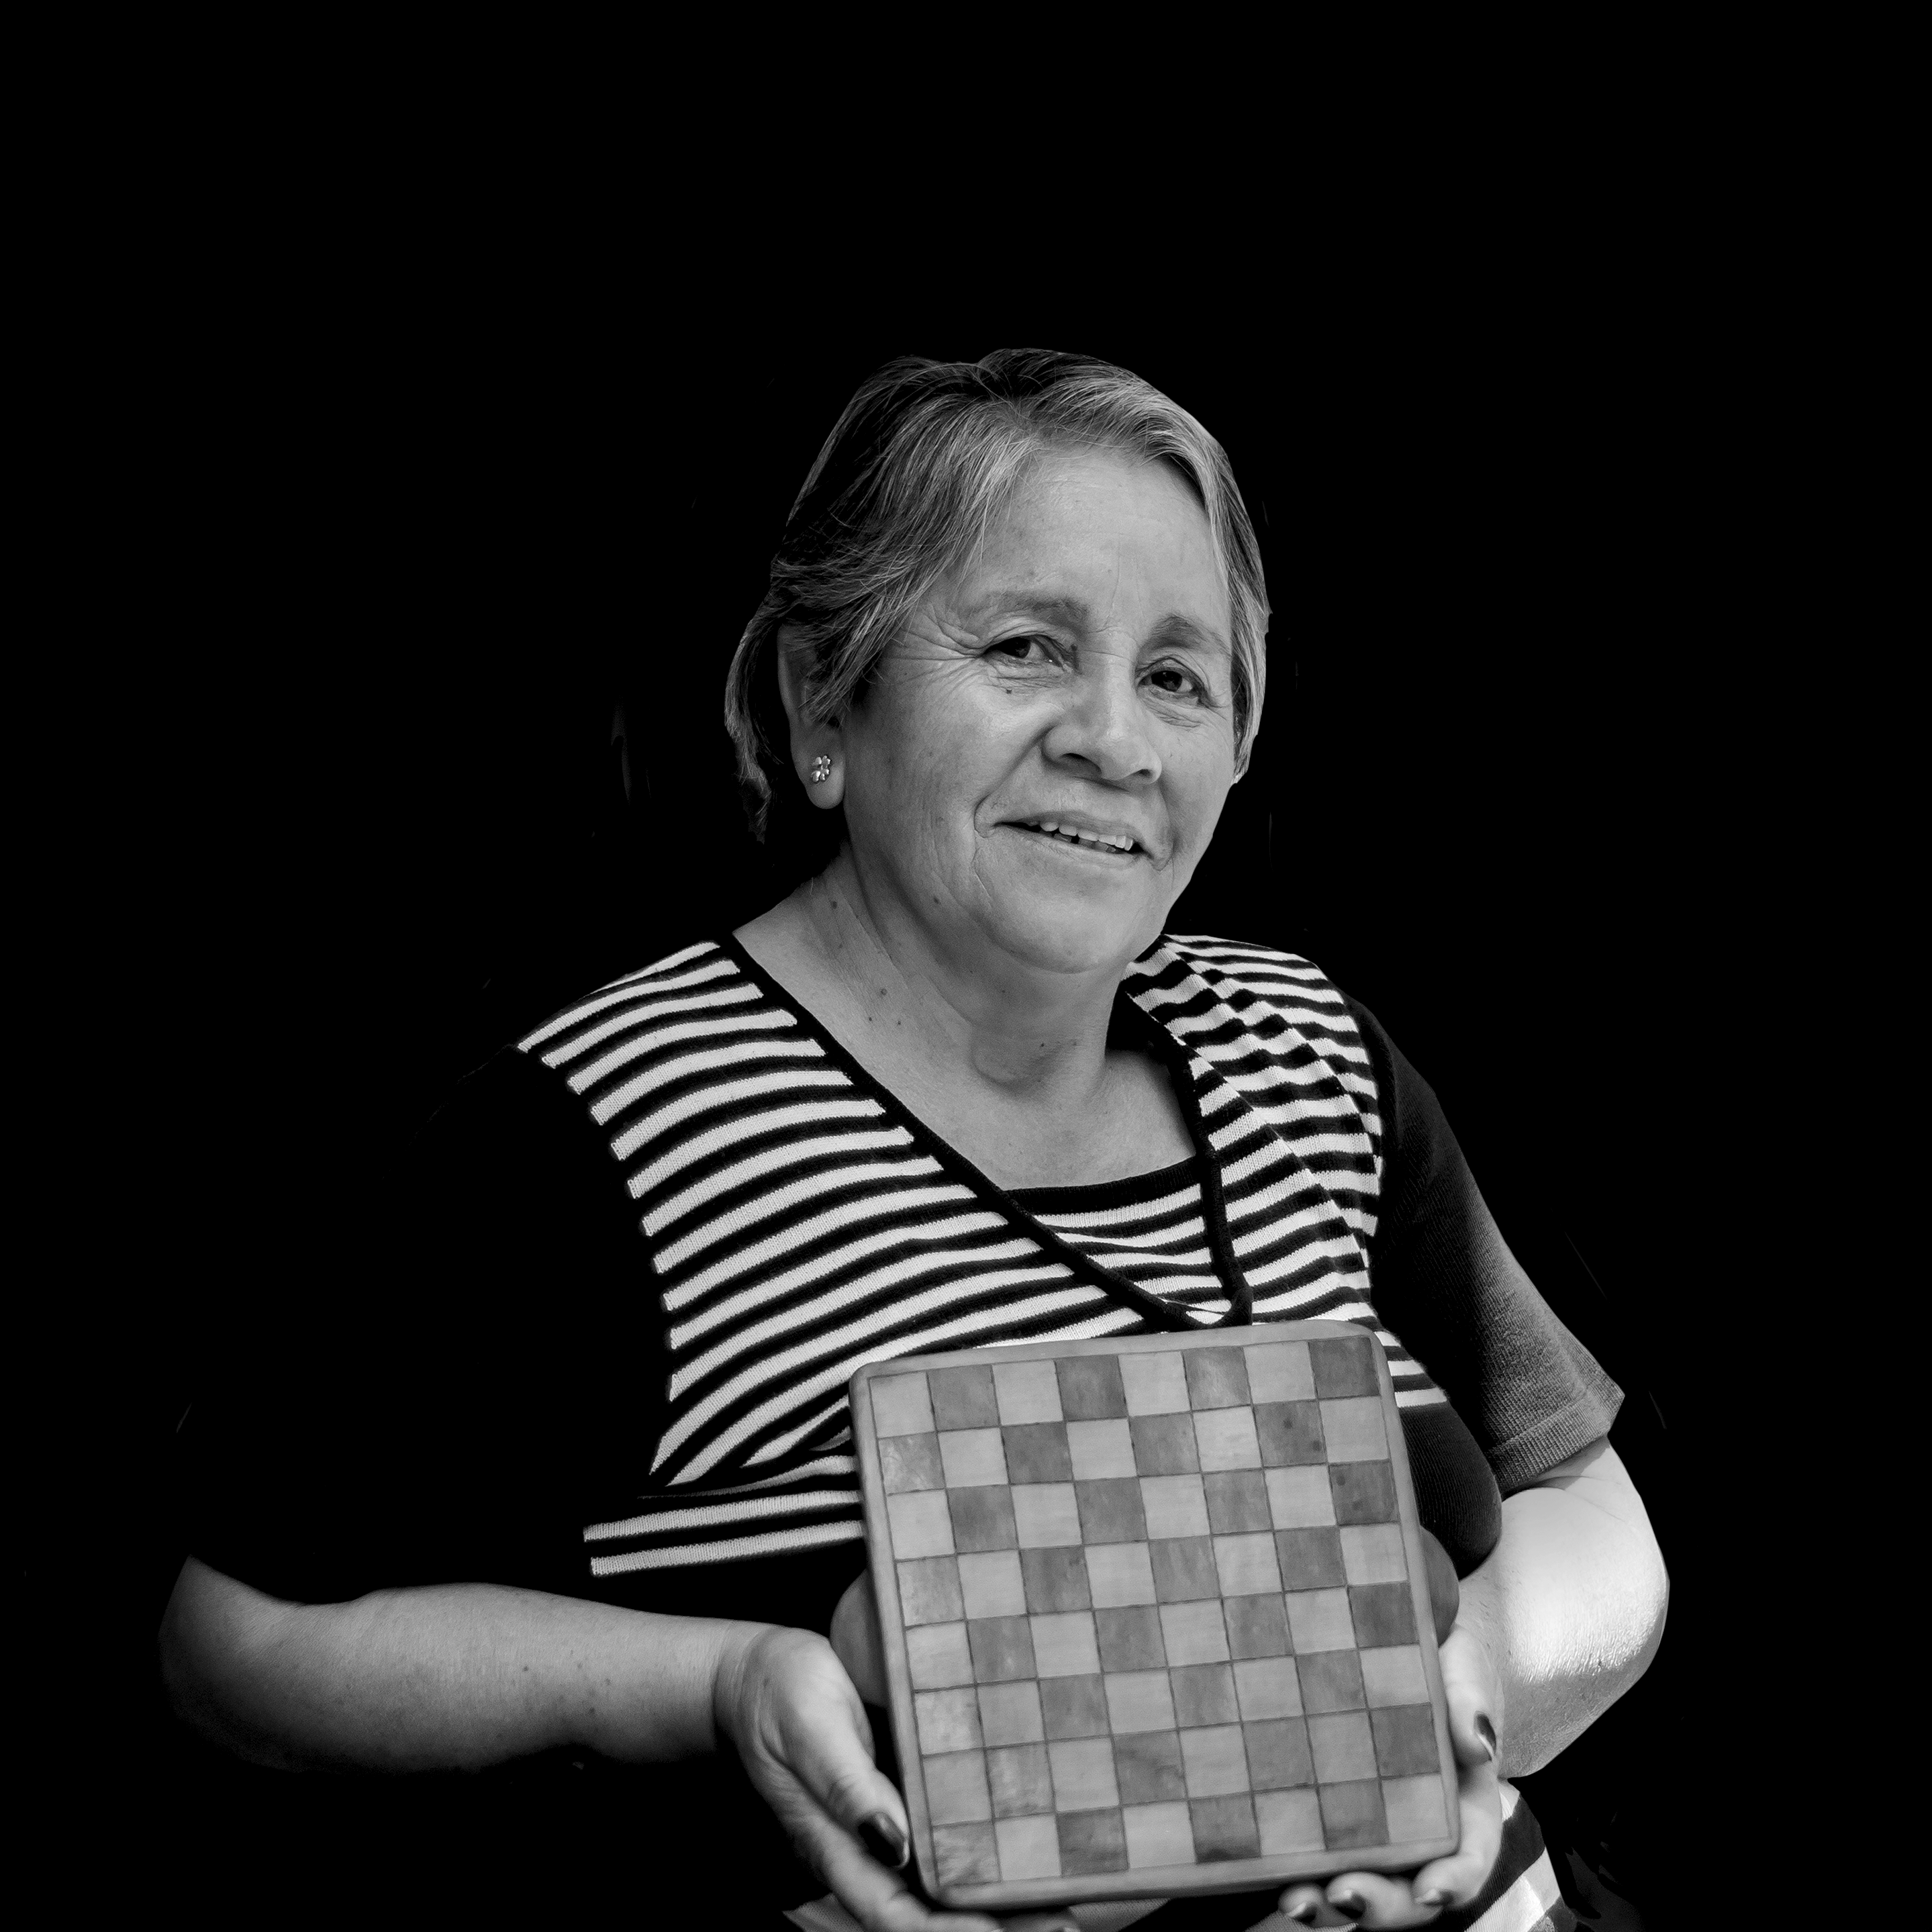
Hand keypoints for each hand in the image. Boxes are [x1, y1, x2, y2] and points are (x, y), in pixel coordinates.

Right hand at [713, 1621, 1078, 1931]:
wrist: (757, 1672)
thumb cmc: (775, 1695)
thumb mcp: (808, 1729)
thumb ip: (847, 1785)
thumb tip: (893, 1841)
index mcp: (836, 1846)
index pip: (897, 1913)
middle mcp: (866, 1846)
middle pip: (931, 1907)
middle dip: (994, 1921)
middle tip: (1063, 1920)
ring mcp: (885, 1821)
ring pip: (943, 1875)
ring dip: (998, 1889)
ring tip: (1062, 1892)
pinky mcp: (900, 1788)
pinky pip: (944, 1829)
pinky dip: (983, 1841)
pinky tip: (1025, 1833)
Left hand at [1259, 1624, 1504, 1928]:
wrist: (1390, 1631)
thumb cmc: (1441, 1652)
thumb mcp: (1462, 1660)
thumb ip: (1470, 1692)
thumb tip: (1478, 1743)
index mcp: (1465, 1803)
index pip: (1469, 1855)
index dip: (1455, 1880)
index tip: (1429, 1889)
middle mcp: (1421, 1829)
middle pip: (1411, 1891)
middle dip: (1382, 1907)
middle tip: (1343, 1895)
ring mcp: (1372, 1828)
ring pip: (1360, 1885)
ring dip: (1330, 1907)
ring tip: (1296, 1901)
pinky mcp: (1326, 1813)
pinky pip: (1313, 1855)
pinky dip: (1293, 1873)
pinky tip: (1267, 1874)